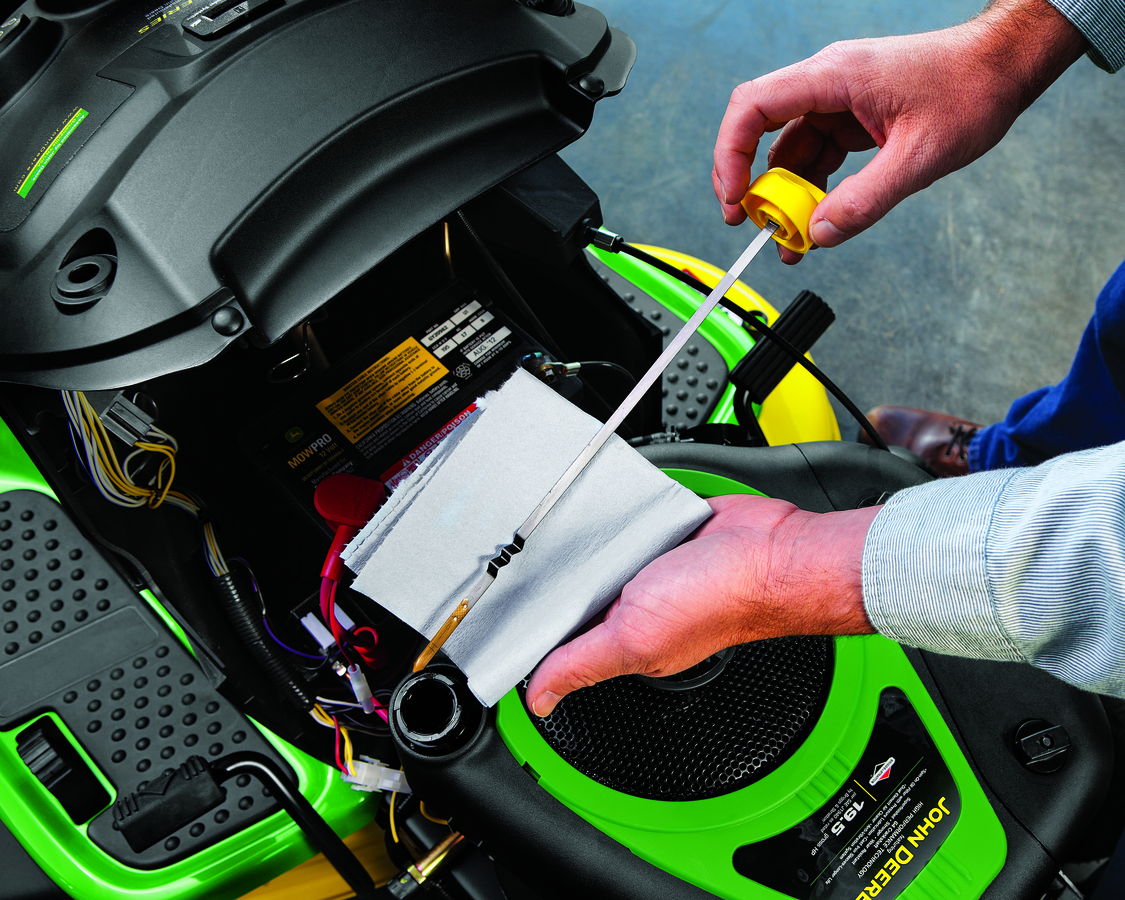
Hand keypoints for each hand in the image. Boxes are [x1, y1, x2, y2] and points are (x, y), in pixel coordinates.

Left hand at [525, 494, 880, 716]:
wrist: (774, 551)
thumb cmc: (719, 602)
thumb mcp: (635, 639)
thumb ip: (582, 665)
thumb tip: (538, 700)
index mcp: (623, 640)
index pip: (563, 641)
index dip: (533, 629)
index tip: (498, 613)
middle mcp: (634, 607)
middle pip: (574, 592)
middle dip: (551, 575)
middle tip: (519, 556)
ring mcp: (648, 567)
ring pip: (596, 551)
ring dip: (581, 538)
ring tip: (553, 527)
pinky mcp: (663, 530)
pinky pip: (625, 519)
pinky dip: (613, 512)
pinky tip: (599, 508)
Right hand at [712, 0, 1086, 263]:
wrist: (1003, 66)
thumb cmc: (970, 92)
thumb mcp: (919, 157)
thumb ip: (865, 200)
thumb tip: (819, 235)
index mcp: (834, 77)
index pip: (753, 107)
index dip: (730, 154)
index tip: (734, 199)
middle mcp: (827, 84)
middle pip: (760, 130)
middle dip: (750, 182)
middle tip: (752, 226)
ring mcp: (837, 101)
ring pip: (788, 150)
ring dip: (784, 194)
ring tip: (789, 239)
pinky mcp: (850, 118)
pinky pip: (815, 155)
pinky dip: (810, 189)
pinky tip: (815, 219)